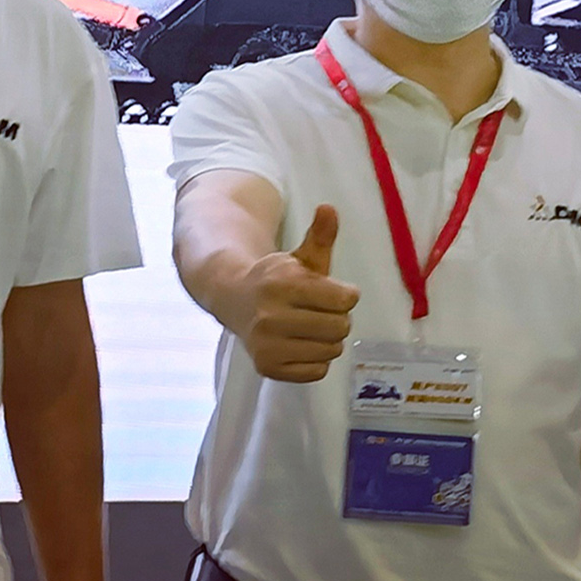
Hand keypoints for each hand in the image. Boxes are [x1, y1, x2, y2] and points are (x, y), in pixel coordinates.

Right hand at [235, 205, 360, 382]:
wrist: (234, 299)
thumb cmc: (278, 279)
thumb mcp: (299, 256)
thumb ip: (320, 235)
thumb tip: (329, 208)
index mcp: (283, 284)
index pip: (344, 299)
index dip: (345, 295)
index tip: (334, 292)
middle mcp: (271, 315)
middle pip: (340, 326)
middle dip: (338, 318)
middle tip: (322, 312)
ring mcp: (267, 345)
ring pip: (331, 350)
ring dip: (329, 340)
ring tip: (312, 328)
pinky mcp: (267, 367)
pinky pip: (317, 371)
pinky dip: (317, 360)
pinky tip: (302, 345)